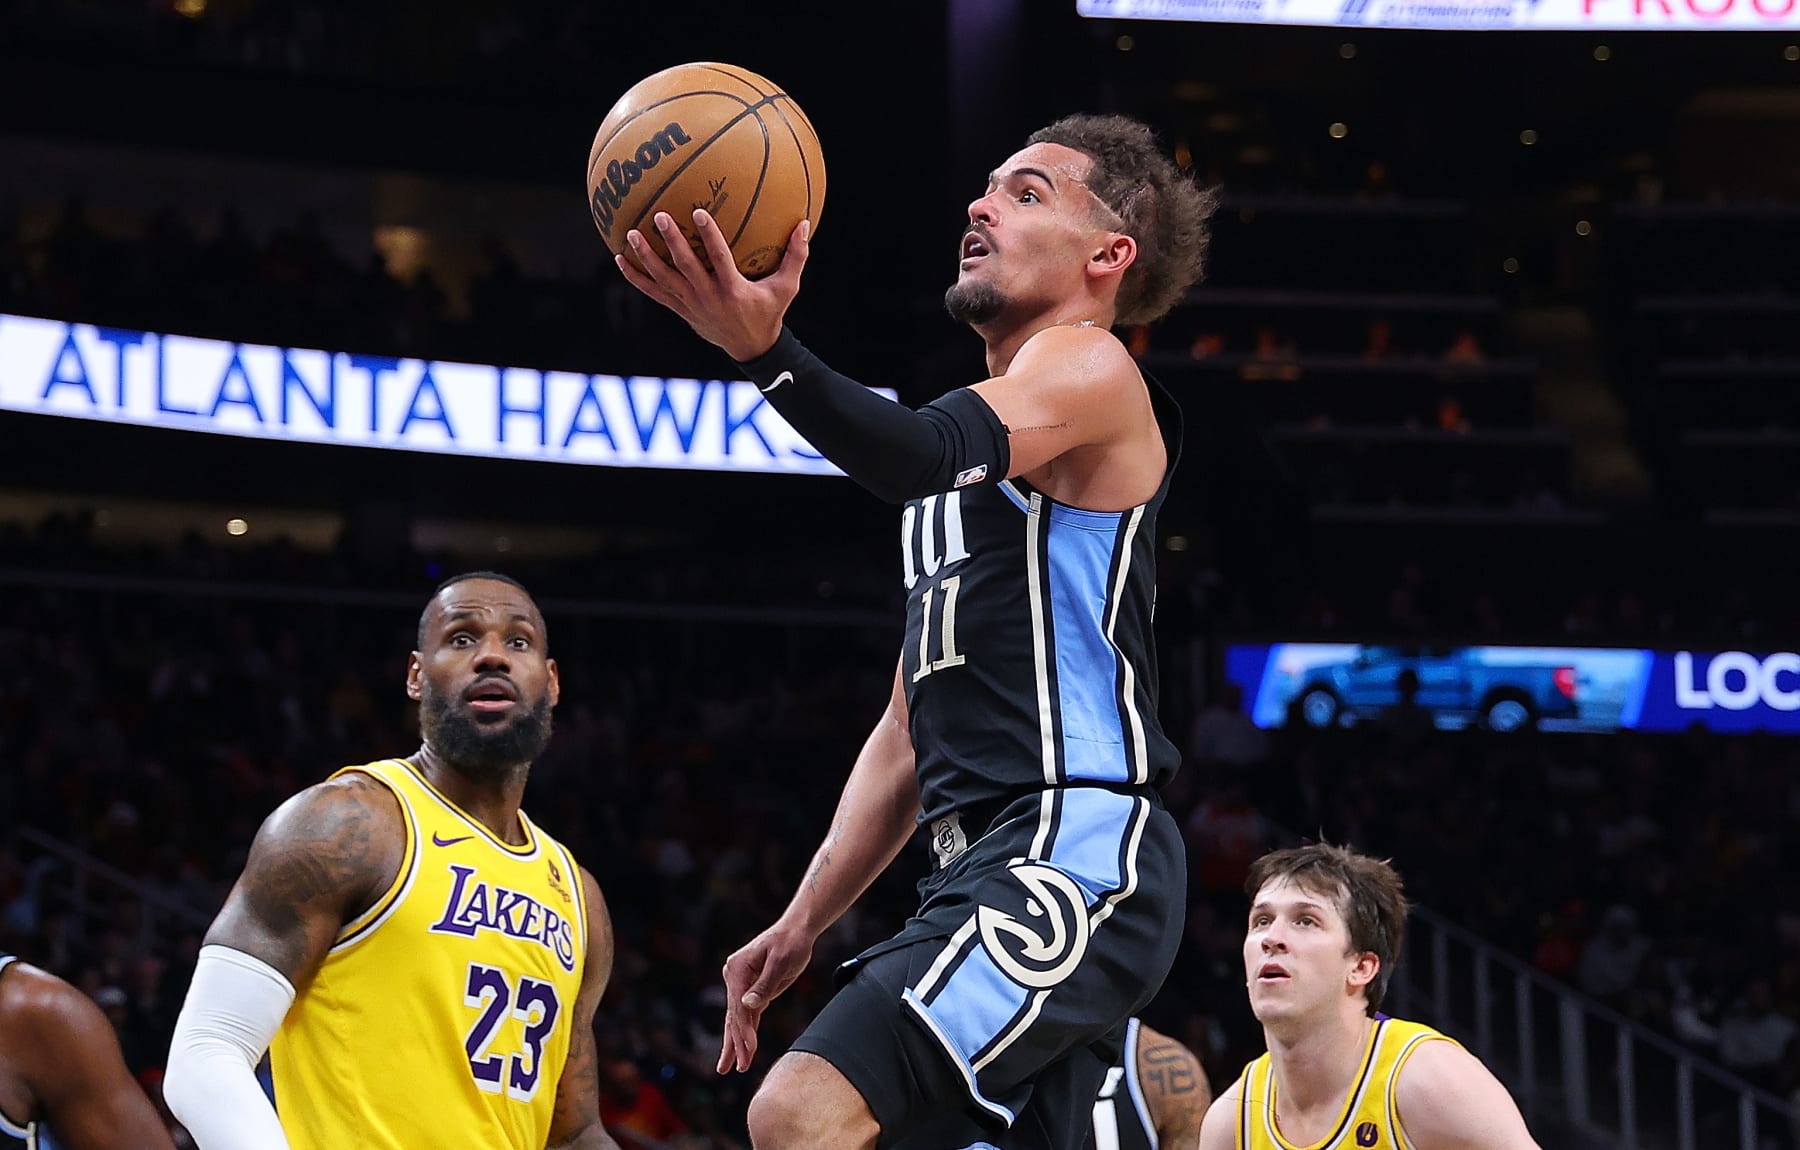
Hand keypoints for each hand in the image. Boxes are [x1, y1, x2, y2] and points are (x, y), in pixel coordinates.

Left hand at [614, 208, 810, 362]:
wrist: (750, 348)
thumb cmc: (770, 312)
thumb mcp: (787, 288)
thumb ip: (796, 256)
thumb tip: (805, 223)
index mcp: (733, 290)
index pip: (719, 259)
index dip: (709, 236)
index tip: (699, 212)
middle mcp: (708, 297)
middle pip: (686, 267)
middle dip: (672, 242)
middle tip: (660, 216)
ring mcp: (691, 305)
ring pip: (664, 279)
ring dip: (646, 257)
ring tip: (632, 234)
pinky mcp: (680, 310)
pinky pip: (654, 292)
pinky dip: (636, 277)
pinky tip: (620, 259)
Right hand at [716, 921, 814, 1073]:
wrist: (796, 931)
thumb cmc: (790, 943)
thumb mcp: (781, 962)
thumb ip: (764, 984)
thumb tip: (748, 1005)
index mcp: (737, 968)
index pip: (738, 1006)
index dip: (744, 1029)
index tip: (750, 1049)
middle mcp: (734, 976)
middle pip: (733, 1015)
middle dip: (736, 1043)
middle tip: (737, 1068)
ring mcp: (741, 984)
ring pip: (736, 1018)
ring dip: (736, 1043)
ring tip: (732, 1068)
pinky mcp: (751, 990)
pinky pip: (746, 1015)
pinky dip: (745, 1033)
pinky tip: (742, 1051)